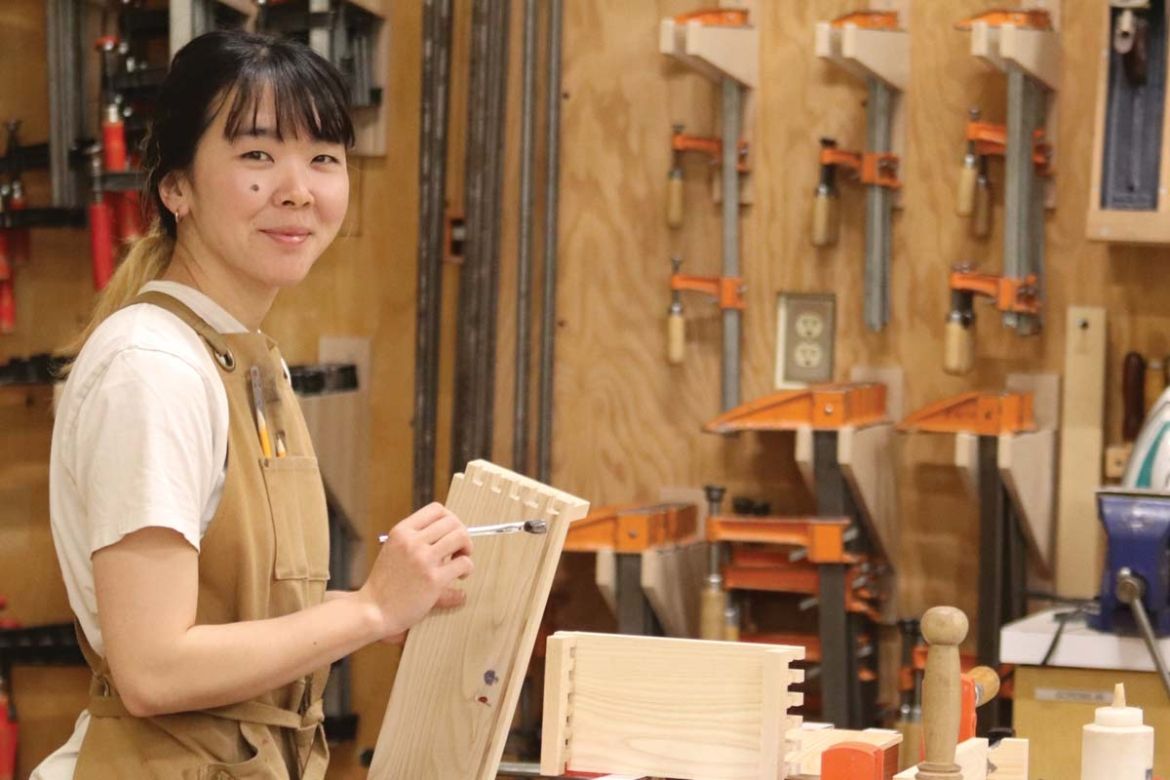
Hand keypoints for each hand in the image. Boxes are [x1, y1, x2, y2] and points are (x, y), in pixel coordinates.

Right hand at [358, 503, 473, 640]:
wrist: (374, 610)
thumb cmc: (385, 584)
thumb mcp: (394, 550)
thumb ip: (417, 539)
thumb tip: (450, 533)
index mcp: (401, 531)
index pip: (436, 509)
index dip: (450, 519)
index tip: (451, 533)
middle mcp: (412, 541)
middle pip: (452, 522)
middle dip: (461, 534)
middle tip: (459, 549)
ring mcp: (423, 559)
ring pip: (461, 537)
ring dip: (467, 548)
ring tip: (461, 561)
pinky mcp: (433, 579)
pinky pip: (464, 563)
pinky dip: (467, 568)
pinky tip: (460, 576)